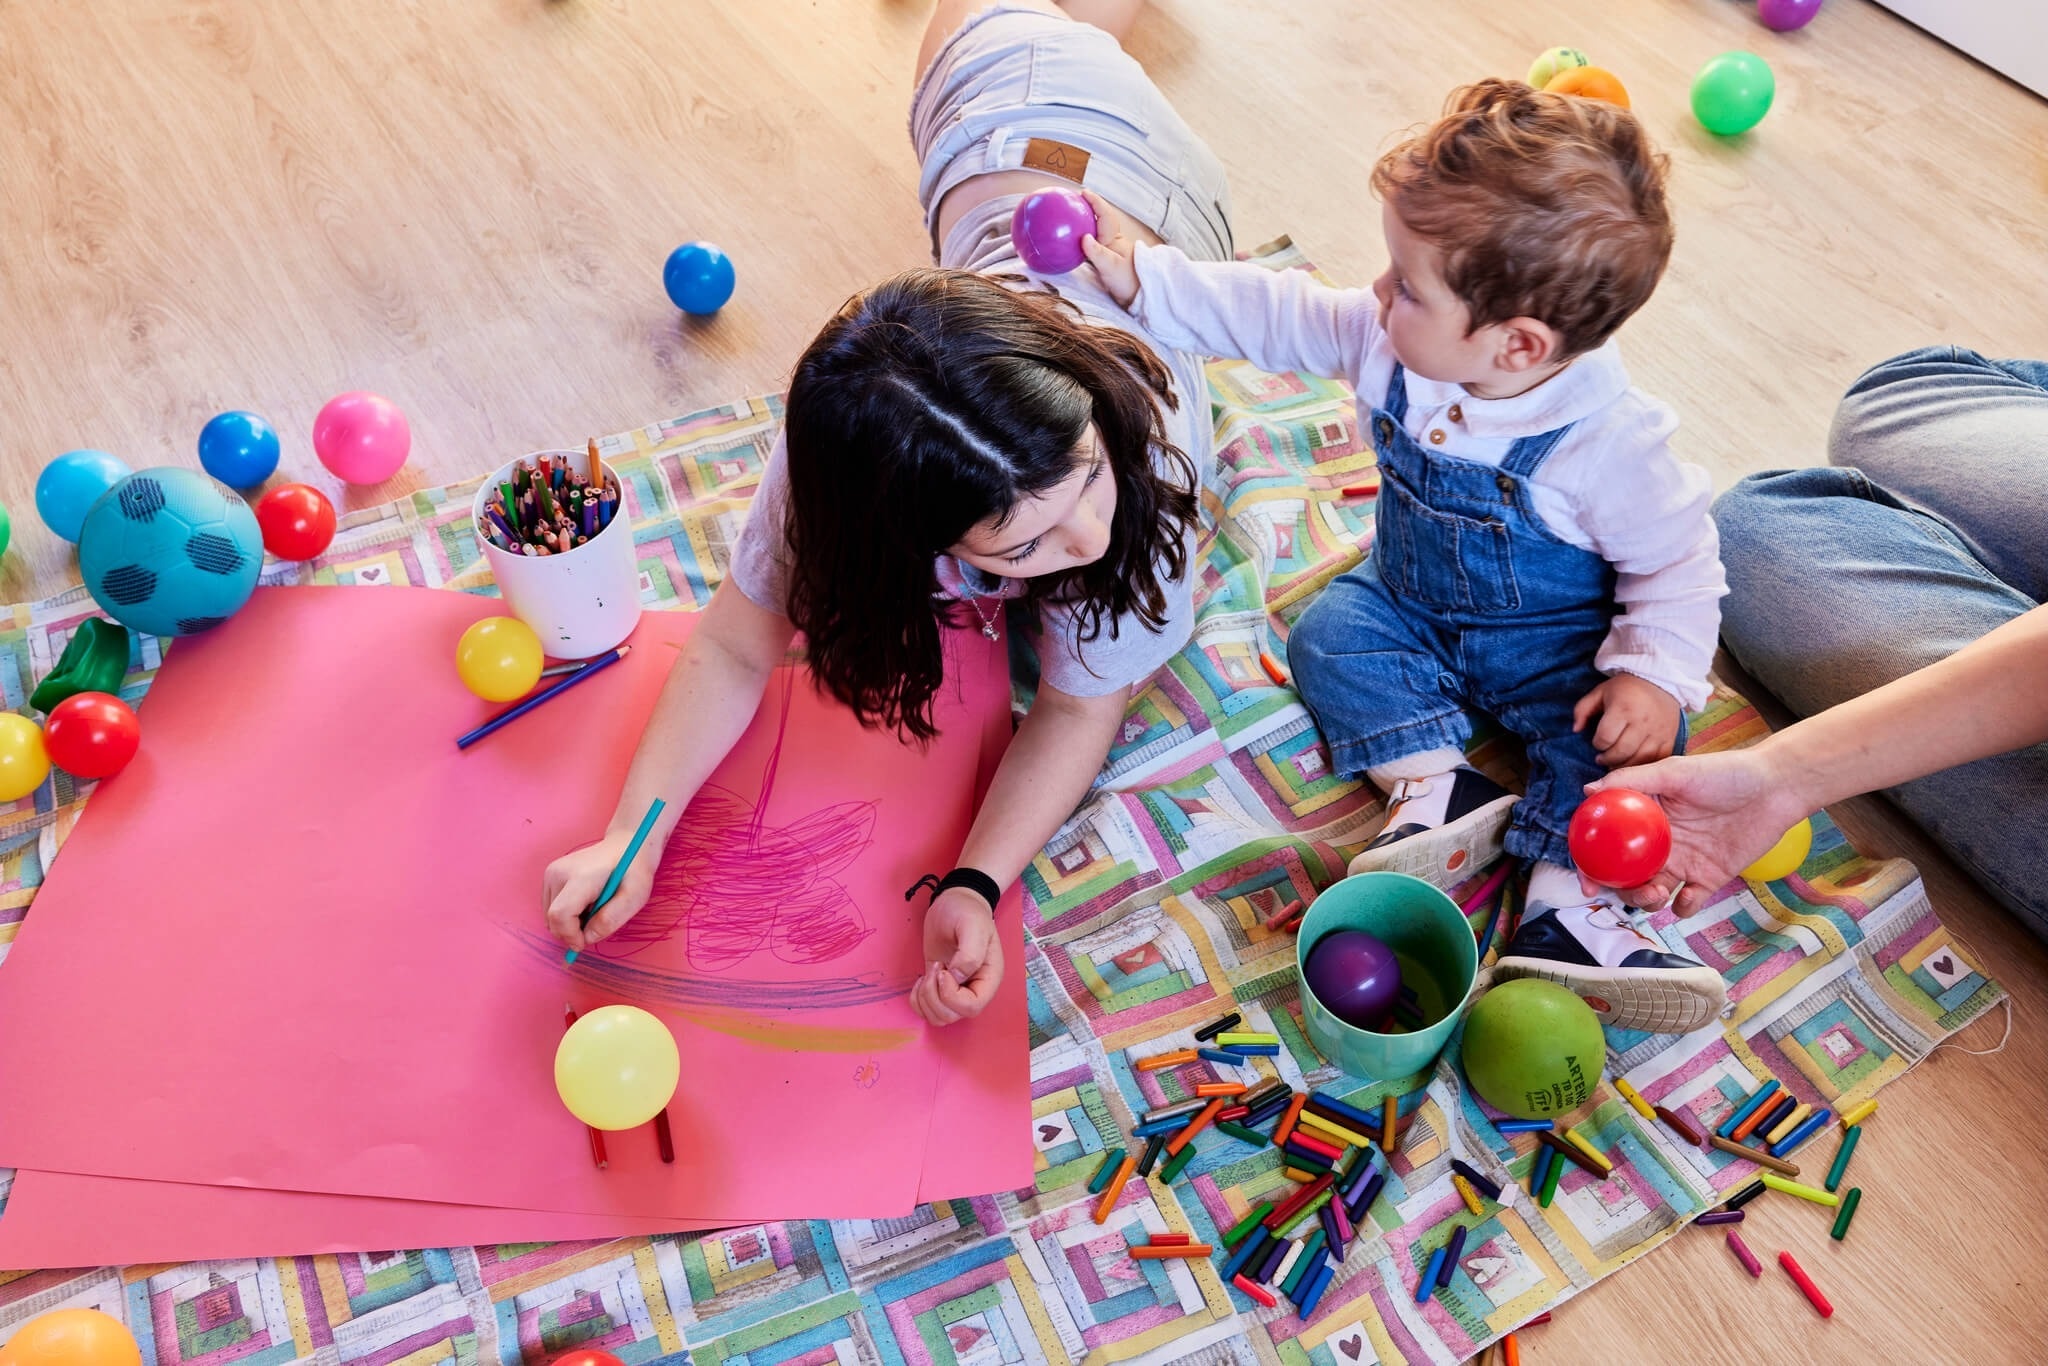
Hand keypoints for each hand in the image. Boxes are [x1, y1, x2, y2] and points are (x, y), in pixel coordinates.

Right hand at [544, 831, 656, 953]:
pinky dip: (565, 915)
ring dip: (569, 923)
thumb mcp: (634, 897)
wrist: (625, 844)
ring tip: (593, 910)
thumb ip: (611, 919)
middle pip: (552, 919)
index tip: (585, 943)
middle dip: (571, 932)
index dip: (570, 936)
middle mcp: (559, 872)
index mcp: (580, 876)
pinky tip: (584, 904)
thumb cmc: (633, 871)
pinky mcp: (550, 875)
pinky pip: (551, 908)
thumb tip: (587, 938)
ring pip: (550, 916)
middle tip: (595, 924)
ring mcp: (551, 872)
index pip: (560, 915)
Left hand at [910, 887, 1003, 1025]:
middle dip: (935, 996)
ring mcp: (955, 990)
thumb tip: (957, 977)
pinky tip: (920, 980)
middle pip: (952, 1015)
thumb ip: (970, 953)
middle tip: (934, 968)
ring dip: (925, 999)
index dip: (951, 995)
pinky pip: (926, 1010)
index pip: (971, 1007)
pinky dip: (917, 1001)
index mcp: (988, 979)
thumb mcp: (973, 925)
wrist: (955, 902)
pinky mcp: (938, 987)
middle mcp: (974, 989)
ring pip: (939, 1017)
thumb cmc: (967, 912)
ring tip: (928, 973)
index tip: (942, 970)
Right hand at [1078, 189, 1141, 308]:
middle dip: (1089, 208)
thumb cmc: (1128, 282)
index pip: (1104, 215)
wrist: (1139, 298)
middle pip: (1100, 220)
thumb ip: (1097, 253)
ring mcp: (1110, 252)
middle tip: (1076, 200)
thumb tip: (1084, 238)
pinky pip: (1091, 247)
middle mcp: (1112, 242)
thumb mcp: (1111, 267)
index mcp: (1114, 239)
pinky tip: (1073, 244)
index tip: (1084, 192)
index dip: (1095, 202)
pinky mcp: (1106, 263)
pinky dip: (1082, 241)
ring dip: (1086, 224)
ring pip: (1096, 233)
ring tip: (1072, 218)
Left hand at [1573, 674, 1681, 768]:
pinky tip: (1634, 763)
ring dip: (1623, 766)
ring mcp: (1658, 733)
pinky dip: (1643, 767)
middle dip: (1607, 759)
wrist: (1662, 683)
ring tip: (1616, 762)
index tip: (1598, 742)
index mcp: (1623, 709)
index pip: (1605, 737)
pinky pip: (1656, 761)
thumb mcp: (1600, 692)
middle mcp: (1642, 722)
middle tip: (1603, 758)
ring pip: (1639, 760)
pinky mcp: (1669, 740)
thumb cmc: (1626, 689)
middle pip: (1621, 752)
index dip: (1598, 744)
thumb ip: (1583, 709)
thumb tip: (1575, 729)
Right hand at [1588, 746, 1812, 914]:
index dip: (1591, 864)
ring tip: (1657, 893)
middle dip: (1620, 891)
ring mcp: (1683, 862)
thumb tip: (1589, 789)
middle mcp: (1658, 843)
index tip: (1586, 880)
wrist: (1773, 789)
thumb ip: (1632, 780)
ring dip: (1647, 901)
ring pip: (1651, 892)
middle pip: (1626, 876)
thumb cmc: (1724, 773)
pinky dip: (1684, 906)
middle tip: (1628, 891)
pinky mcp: (1708, 878)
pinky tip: (1690, 894)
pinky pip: (1687, 902)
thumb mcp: (1675, 771)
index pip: (1608, 844)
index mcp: (1644, 818)